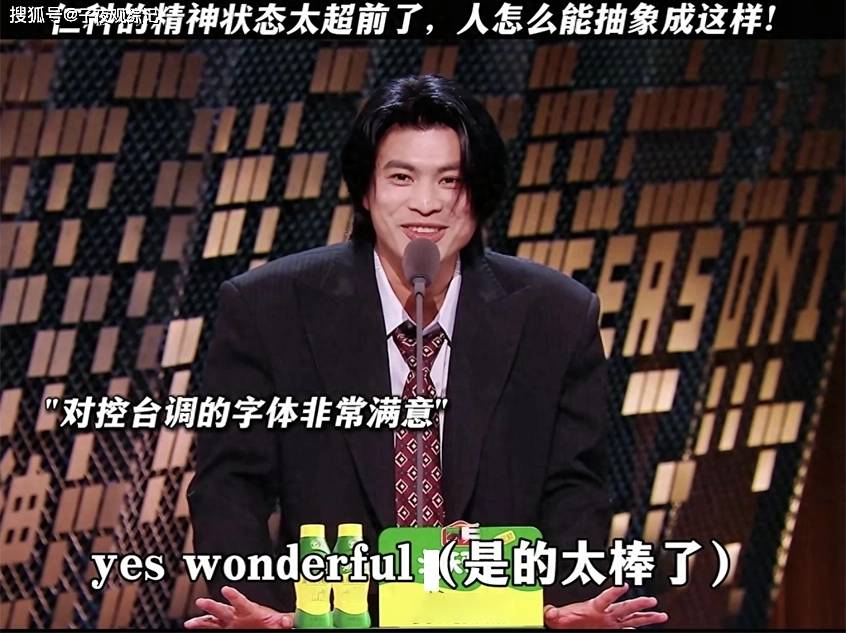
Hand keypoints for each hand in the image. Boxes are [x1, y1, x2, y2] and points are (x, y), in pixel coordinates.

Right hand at [184, 586, 293, 628]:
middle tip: (201, 601)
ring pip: (213, 619)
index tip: (226, 589)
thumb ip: (284, 619)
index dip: (234, 595)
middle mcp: (237, 615)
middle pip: (223, 609)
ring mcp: (230, 622)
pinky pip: (211, 626)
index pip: (241, 601)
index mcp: (250, 609)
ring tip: (190, 620)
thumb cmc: (269, 621)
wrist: (264, 626)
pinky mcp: (226, 628)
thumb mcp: (278, 620)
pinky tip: (191, 624)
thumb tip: (288, 621)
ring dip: (202, 618)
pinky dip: (201, 625)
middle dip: (212, 605)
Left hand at [543, 583, 667, 628]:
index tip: (623, 585)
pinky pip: (627, 629)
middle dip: (639, 604)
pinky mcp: (611, 630)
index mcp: (593, 606)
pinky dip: (637, 628)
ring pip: (632, 617)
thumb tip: (547, 611)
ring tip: (661, 615)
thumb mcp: (556, 617)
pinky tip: (647, 627)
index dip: (613, 591)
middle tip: (653, 601)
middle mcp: (605, 613)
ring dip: (646, 616)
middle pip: (625, 607)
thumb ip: (552, 612)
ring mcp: (610, 622)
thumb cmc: (563, 620)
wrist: (565, 626)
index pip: (605, 597)